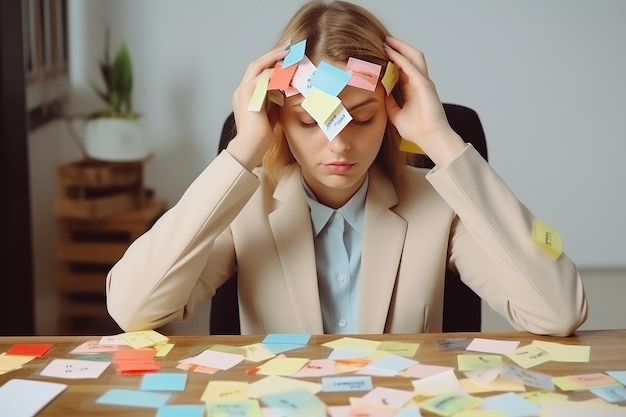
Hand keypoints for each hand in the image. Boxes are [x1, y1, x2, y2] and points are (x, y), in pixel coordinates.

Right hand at [227, 43, 288, 170]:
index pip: (258, 72)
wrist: (250, 148)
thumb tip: (286, 94)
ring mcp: (243, 91)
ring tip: (292, 57)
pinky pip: (264, 77)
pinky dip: (278, 74)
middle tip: (290, 47)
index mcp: (246, 95)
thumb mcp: (271, 116)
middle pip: (257, 64)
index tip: (287, 57)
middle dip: (274, 54)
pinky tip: (290, 74)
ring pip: (259, 66)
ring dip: (277, 60)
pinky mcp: (248, 95)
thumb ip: (275, 103)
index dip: (272, 63)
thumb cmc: (261, 138)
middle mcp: (242, 90)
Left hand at [384, 36, 464, 165]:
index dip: (393, 59)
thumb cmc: (417, 130)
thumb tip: (380, 94)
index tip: (380, 52)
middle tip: (384, 41)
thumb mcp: (396, 114)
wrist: (431, 138)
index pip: (404, 68)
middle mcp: (420, 82)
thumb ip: (390, 103)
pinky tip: (390, 53)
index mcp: (414, 89)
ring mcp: (424, 82)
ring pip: (413, 57)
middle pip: (410, 57)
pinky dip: (400, 58)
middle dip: (398, 47)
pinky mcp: (424, 84)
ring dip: (400, 47)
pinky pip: (411, 66)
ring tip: (387, 41)